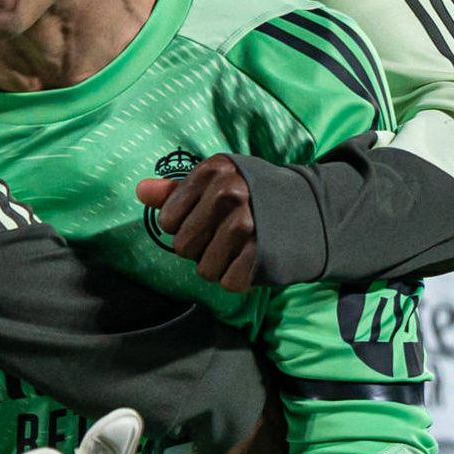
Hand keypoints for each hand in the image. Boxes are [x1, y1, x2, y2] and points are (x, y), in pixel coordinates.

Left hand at [134, 153, 259, 291]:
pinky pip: (228, 282)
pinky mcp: (262, 252)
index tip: (207, 219)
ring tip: (240, 248)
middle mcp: (230, 193)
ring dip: (220, 266)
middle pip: (184, 247)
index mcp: (215, 171)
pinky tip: (252, 260)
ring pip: (204, 269)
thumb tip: (140, 191)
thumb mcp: (219, 182)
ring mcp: (247, 223)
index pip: (168, 220)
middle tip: (226, 236)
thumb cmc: (256, 197)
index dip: (184, 227)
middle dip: (201, 249)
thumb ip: (176, 190)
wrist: (313, 211)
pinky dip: (239, 278)